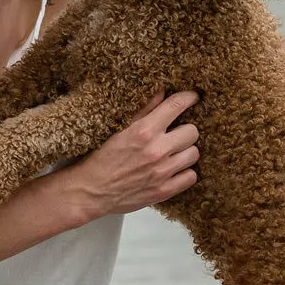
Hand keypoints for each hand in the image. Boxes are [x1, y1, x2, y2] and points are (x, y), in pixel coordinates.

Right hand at [65, 90, 199, 219]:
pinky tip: (174, 170)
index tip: (192, 98)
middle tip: (175, 133)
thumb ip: (143, 111)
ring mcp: (162, 172)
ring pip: (194, 153)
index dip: (188, 98)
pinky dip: (185, 172)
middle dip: (185, 130)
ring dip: (186, 151)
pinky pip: (190, 177)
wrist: (91, 191)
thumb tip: (162, 93)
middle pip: (192, 131)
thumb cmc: (101, 159)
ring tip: (174, 153)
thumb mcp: (118, 129)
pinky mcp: (164, 191)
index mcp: (143, 131)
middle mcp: (156, 150)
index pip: (176, 106)